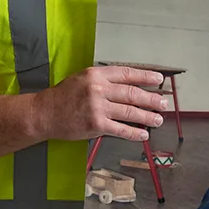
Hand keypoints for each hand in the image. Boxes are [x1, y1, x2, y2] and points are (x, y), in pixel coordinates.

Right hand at [34, 64, 167, 143]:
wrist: (44, 113)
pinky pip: (120, 129)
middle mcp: (98, 88)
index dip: (146, 76)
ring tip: (158, 119)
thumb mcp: (83, 79)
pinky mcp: (95, 124)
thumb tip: (129, 86)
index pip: (127, 73)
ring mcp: (97, 107)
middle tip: (164, 102)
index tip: (159, 79)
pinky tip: (143, 134)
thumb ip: (104, 81)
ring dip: (147, 116)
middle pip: (133, 93)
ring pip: (130, 111)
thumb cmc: (63, 96)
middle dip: (152, 98)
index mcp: (96, 74)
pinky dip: (134, 133)